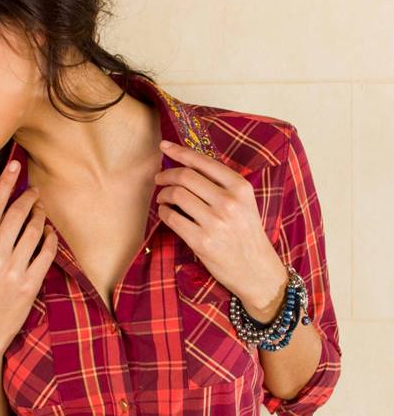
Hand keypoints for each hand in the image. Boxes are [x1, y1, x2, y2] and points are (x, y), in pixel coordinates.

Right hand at [0, 161, 57, 359]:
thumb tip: (5, 211)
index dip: (6, 183)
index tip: (15, 165)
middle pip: (17, 214)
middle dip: (29, 198)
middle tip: (35, 192)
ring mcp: (13, 270)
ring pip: (35, 231)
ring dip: (41, 217)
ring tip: (42, 212)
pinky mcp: (30, 284)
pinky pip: (47, 252)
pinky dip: (51, 239)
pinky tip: (50, 234)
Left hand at [154, 140, 286, 309]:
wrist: (256, 269)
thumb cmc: (247, 234)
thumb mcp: (244, 203)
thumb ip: (222, 185)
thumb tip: (187, 166)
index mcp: (240, 187)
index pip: (203, 162)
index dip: (179, 152)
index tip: (164, 146)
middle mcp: (228, 202)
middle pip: (185, 176)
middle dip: (166, 174)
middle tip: (159, 178)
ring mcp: (214, 222)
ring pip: (176, 195)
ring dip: (163, 194)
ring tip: (163, 198)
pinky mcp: (201, 241)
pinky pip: (172, 218)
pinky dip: (164, 212)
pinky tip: (166, 213)